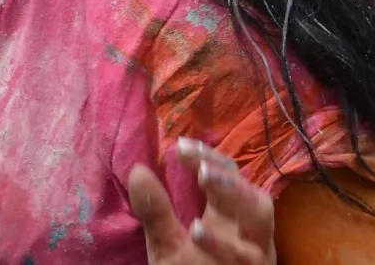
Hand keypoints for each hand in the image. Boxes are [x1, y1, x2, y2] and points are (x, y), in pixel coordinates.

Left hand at [129, 139, 275, 263]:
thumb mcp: (167, 246)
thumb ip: (155, 212)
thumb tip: (138, 171)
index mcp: (229, 219)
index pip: (229, 177)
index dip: (209, 157)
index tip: (180, 145)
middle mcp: (248, 234)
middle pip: (250, 190)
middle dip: (228, 174)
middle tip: (199, 163)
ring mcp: (254, 256)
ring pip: (260, 218)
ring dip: (235, 194)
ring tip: (204, 176)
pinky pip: (244, 257)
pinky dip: (220, 242)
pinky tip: (197, 228)